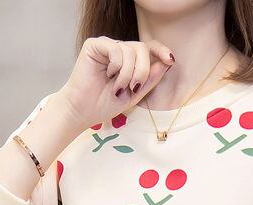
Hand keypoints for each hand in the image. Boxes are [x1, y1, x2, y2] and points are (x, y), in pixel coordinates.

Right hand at [57, 36, 174, 130]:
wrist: (82, 111)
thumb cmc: (104, 105)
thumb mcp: (134, 95)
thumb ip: (149, 80)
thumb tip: (166, 63)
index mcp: (129, 62)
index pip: (149, 48)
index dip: (161, 51)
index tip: (170, 60)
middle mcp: (119, 51)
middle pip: (143, 48)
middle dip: (143, 70)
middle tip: (134, 87)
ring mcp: (108, 47)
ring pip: (131, 50)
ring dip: (128, 73)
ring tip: (117, 87)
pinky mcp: (95, 45)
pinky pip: (117, 48)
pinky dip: (117, 66)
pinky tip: (108, 75)